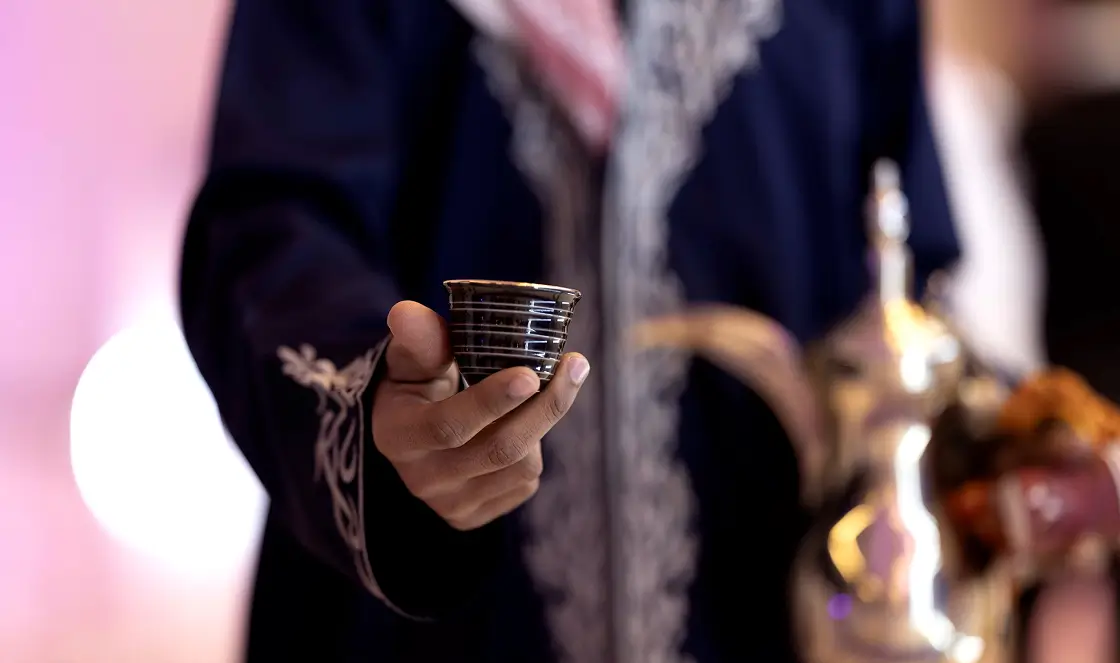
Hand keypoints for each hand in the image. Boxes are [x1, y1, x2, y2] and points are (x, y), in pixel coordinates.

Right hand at [372, 301, 589, 530]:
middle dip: (544, 408)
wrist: (414, 432)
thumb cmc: (417, 383)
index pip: (448, 426)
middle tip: (574, 367)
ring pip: (520, 467)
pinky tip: (525, 424)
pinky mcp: (475, 516)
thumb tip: (406, 313)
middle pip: (498, 450)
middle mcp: (422, 479)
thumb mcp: (412, 358)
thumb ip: (418, 338)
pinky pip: (524, 483)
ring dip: (541, 425)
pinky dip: (535, 449)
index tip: (529, 374)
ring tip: (541, 390)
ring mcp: (450, 505)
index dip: (490, 402)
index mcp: (398, 436)